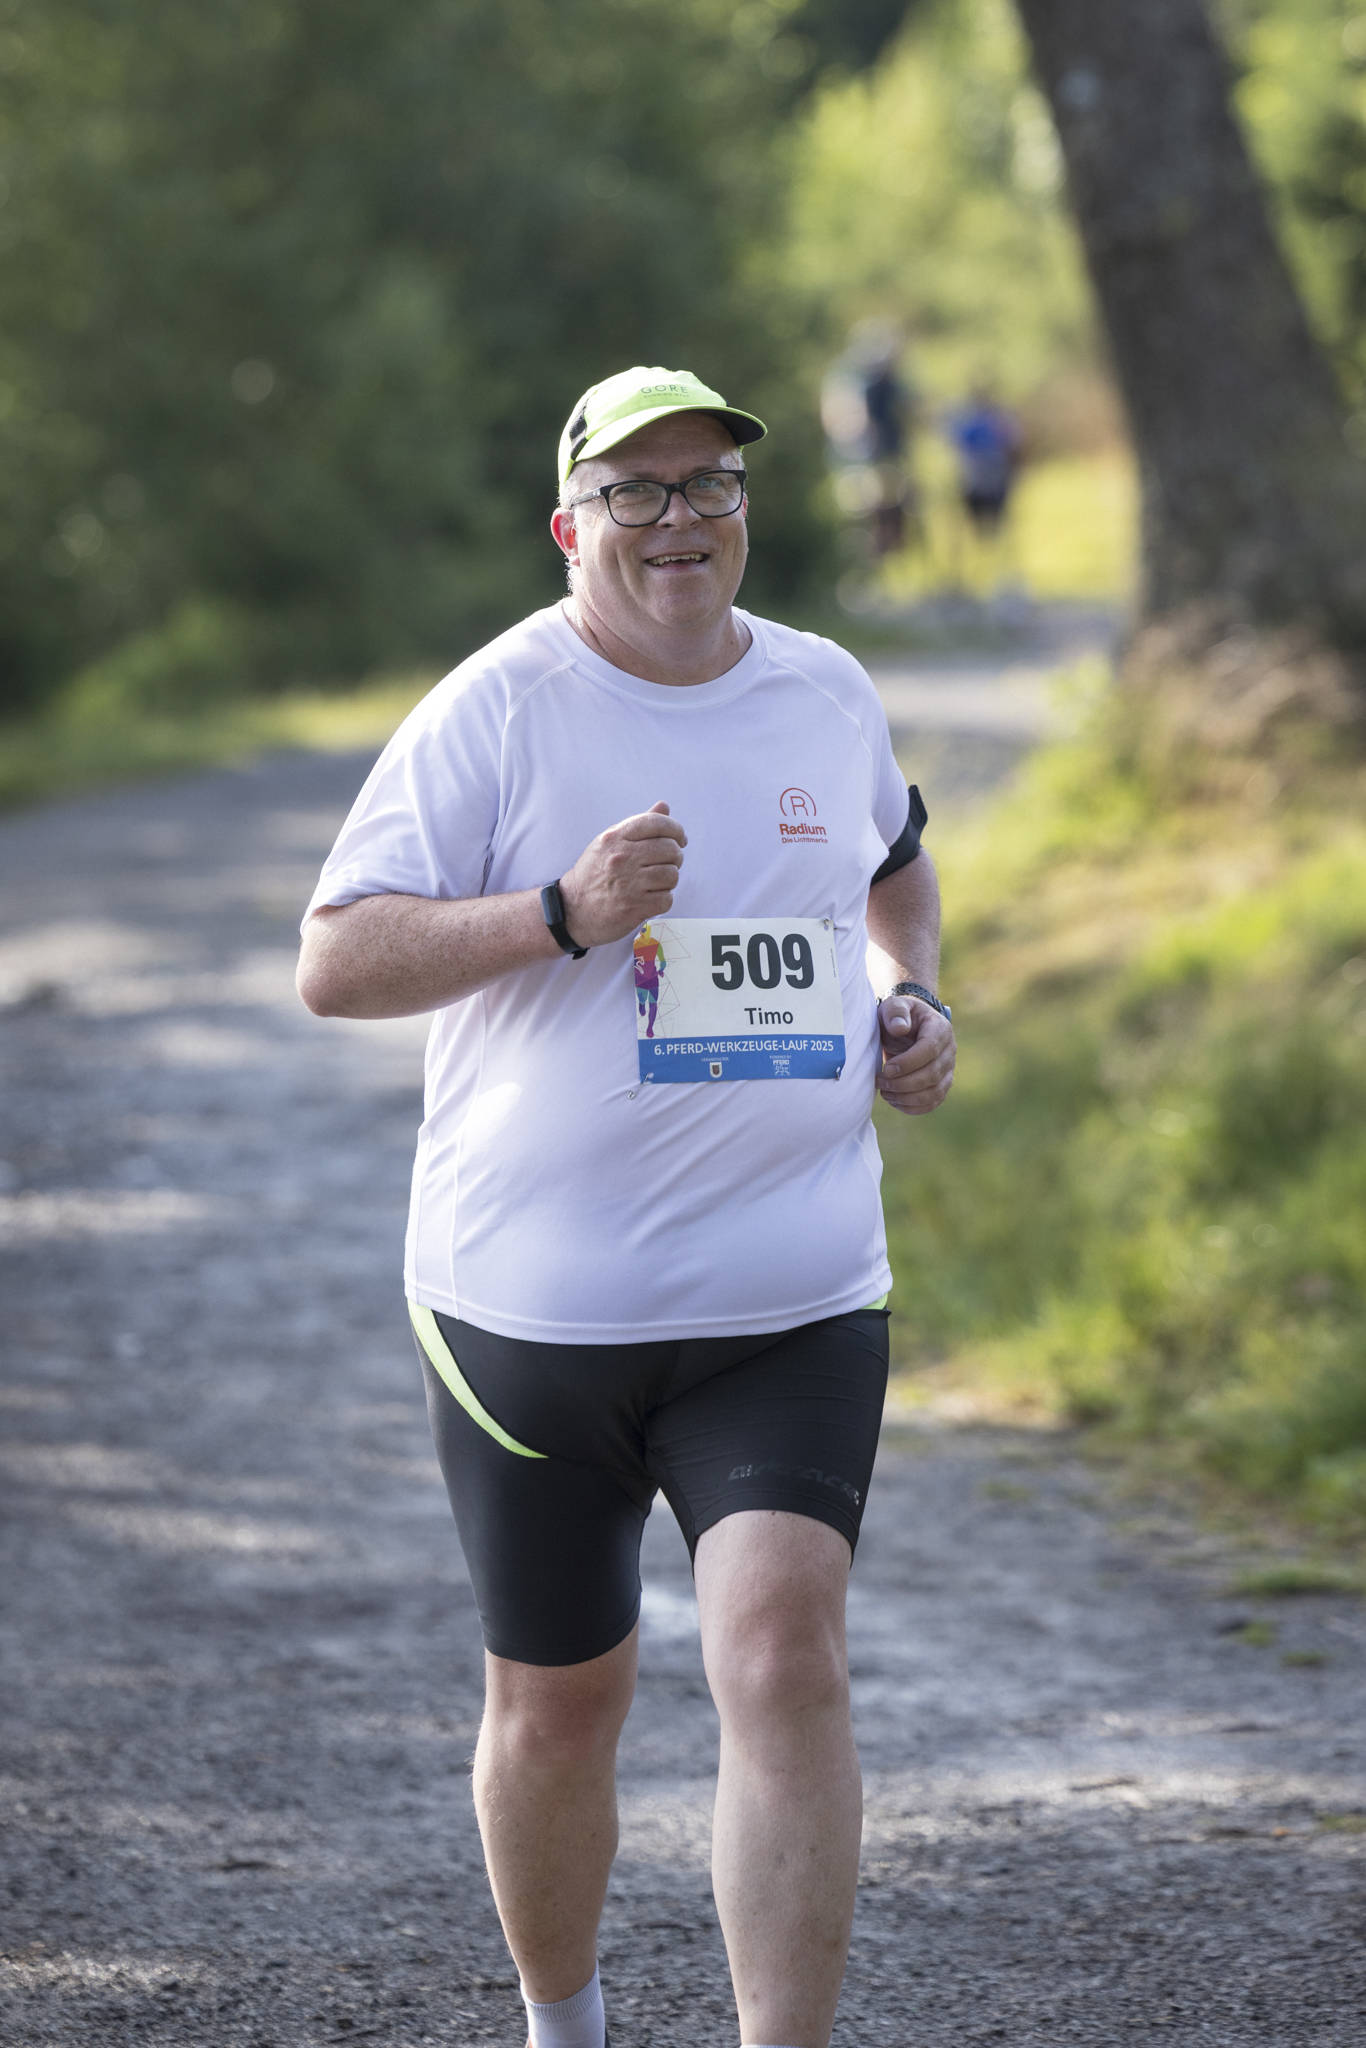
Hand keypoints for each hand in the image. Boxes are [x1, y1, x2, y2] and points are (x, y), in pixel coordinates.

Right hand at [558, 801, 686, 946]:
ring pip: (672, 874)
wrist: (573, 909)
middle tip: (668, 862)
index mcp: (615, 838)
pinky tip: (651, 897)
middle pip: (670, 849)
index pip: (657, 823)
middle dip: (676, 856)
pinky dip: (663, 899)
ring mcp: (629, 884)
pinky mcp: (635, 907)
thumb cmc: (594, 874)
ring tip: (657, 881)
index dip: (676, 829)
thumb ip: (639, 825)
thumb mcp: (609, 842)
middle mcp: (622, 858)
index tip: (679, 839)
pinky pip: (667, 899)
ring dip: (670, 879)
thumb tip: (663, 807)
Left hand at [876, 994, 955, 1114]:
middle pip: (933, 1074)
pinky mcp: (941, 1084)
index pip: (930, 1049)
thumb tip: (901, 1028)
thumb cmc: (897, 1016)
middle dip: (903, 1083)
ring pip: (935, 1092)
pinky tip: (894, 1101)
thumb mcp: (893, 1006)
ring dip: (907, 1097)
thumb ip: (896, 1012)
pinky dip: (913, 1107)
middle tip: (880, 1081)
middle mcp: (949, 1050)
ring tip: (885, 1092)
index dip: (909, 1062)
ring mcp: (948, 1069)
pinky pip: (933, 1103)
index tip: (886, 1069)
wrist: (905, 1027)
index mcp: (939, 1028)